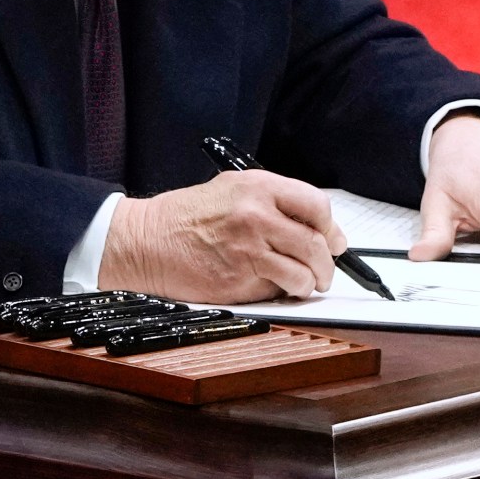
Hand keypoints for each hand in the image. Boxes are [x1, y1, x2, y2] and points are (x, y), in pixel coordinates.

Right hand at [96, 170, 346, 301]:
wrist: (146, 241)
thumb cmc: (186, 217)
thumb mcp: (232, 189)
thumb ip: (274, 203)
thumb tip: (316, 228)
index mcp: (258, 186)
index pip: (317, 206)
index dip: (330, 228)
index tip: (333, 240)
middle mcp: (257, 214)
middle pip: (316, 243)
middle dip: (327, 263)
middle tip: (324, 271)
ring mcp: (249, 248)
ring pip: (304, 271)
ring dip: (310, 283)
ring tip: (303, 284)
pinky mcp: (239, 279)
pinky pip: (280, 288)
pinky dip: (285, 291)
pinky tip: (275, 287)